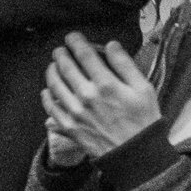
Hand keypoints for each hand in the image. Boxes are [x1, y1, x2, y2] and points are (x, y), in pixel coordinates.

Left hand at [42, 33, 160, 158]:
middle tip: (60, 49)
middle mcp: (86, 96)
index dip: (76, 42)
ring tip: (53, 66)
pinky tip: (48, 90)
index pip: (84, 55)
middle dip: (60, 54)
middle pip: (65, 67)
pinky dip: (46, 96)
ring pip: (54, 85)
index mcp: (106, 84)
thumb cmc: (144, 120)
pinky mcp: (69, 127)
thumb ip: (125, 65)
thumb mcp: (143, 89)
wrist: (136, 154)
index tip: (72, 37)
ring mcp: (75, 112)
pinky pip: (50, 108)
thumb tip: (111, 45)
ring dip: (51, 71)